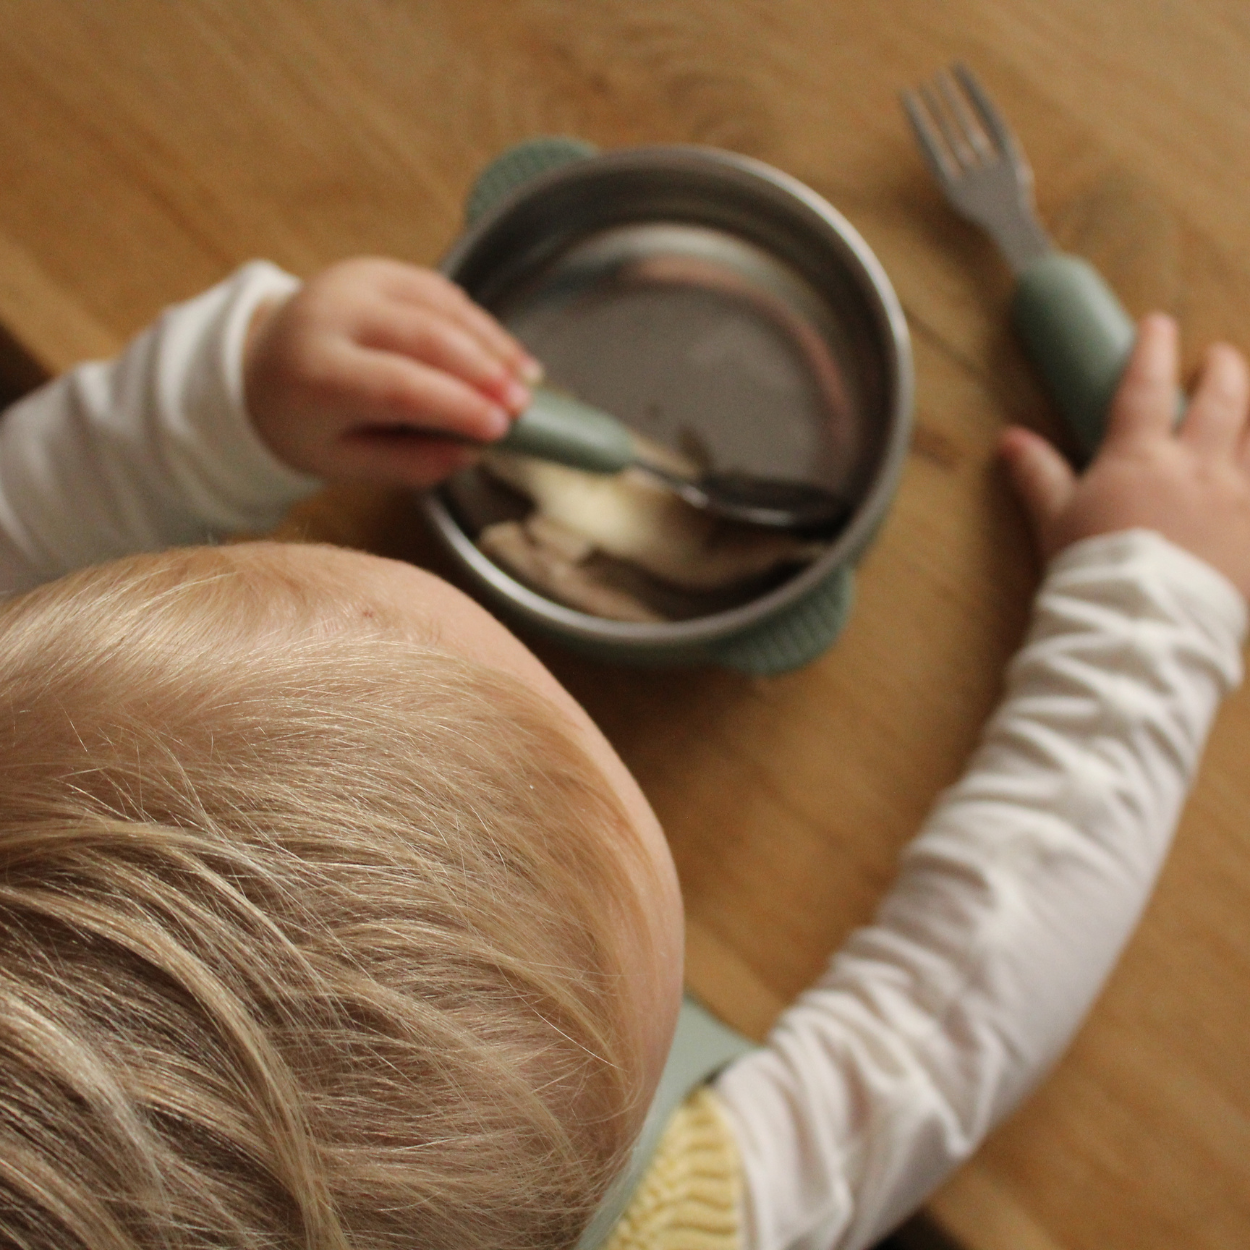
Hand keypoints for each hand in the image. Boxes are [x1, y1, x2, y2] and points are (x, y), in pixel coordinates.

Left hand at [243, 258, 541, 488]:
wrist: (259, 367)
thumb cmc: (307, 425)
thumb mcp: (344, 463)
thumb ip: (408, 463)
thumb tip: (472, 451)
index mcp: (314, 374)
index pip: (397, 387)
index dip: (455, 406)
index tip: (500, 430)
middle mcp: (331, 316)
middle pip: (424, 337)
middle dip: (483, 371)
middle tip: (523, 405)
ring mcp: (354, 283)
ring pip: (439, 306)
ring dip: (491, 344)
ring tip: (527, 380)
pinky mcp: (375, 269)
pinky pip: (439, 291)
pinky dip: (478, 323)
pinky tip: (505, 354)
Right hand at [1000, 313, 1249, 598]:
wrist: (1141, 625)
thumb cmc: (1092, 570)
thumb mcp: (1055, 520)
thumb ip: (1038, 475)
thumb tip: (1009, 439)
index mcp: (1140, 457)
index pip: (1147, 386)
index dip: (1153, 349)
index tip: (1159, 324)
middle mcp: (1197, 467)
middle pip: (1224, 400)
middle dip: (1225, 369)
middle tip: (1222, 357)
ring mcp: (1238, 499)